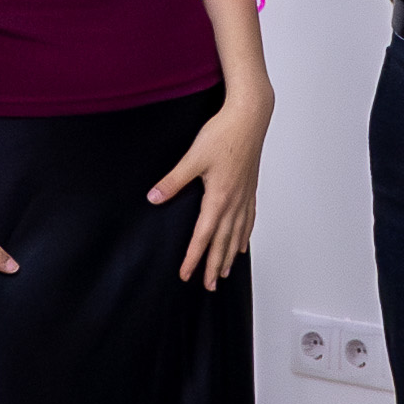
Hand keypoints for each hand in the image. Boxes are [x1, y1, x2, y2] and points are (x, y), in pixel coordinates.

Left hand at [145, 94, 269, 290]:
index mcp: (219, 198)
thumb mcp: (193, 157)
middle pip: (223, 242)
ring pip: (238, 234)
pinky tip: (243, 243)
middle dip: (214, 265)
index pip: (203, 236)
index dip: (194, 257)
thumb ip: (173, 180)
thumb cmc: (224, 134)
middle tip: (209, 286)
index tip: (187, 274)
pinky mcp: (250, 188)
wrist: (250, 117)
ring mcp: (245, 196)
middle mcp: (235, 202)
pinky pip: (249, 220)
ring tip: (225, 272)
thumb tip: (154, 197)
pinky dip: (244, 236)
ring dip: (230, 255)